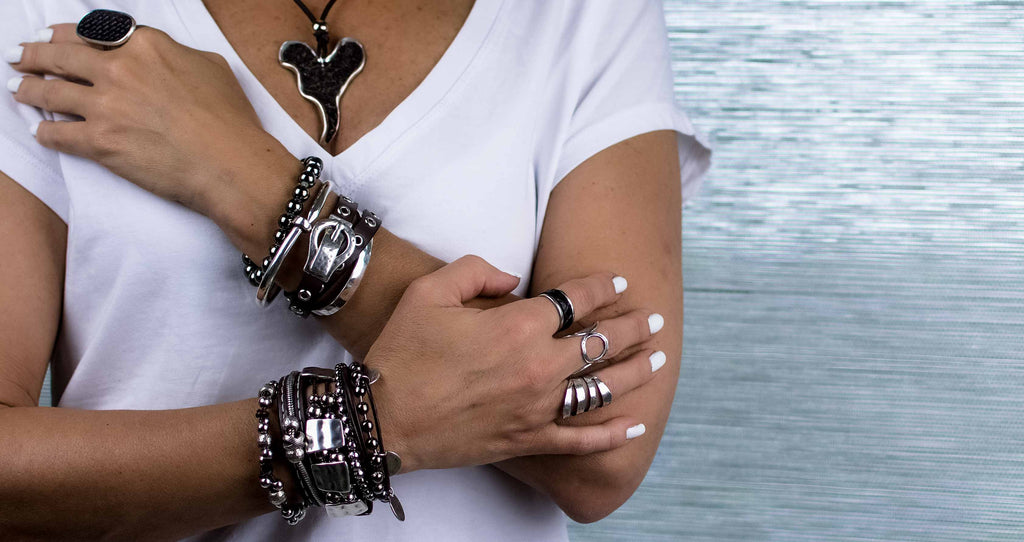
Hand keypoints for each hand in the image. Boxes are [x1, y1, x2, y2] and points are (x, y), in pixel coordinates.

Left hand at [7, 24, 290, 217]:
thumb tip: (164, 59)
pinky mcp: (99, 142)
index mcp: (146, 46)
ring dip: (29, 89)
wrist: (230, 164)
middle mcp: (120, 69)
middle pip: (61, 56)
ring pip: (50, 91)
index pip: (93, 32)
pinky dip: (45, 131)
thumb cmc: (230, 121)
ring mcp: (106, 106)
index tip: (53, 37)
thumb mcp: (211, 68)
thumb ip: (177, 55)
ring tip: (18, 89)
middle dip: (34, 55)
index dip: (65, 33)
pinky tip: (41, 130)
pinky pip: (58, 133)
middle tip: (20, 56)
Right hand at [366, 256, 663, 472]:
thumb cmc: (403, 353)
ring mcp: (538, 407)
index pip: (576, 299)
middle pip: (601, 343)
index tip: (620, 283)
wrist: (382, 419)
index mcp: (518, 326)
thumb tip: (513, 280)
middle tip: (653, 319)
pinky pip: (582, 441)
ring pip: (603, 388)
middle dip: (634, 328)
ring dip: (636, 371)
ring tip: (659, 358)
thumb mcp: (430, 291)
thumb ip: (476, 271)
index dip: (603, 288)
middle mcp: (538, 366)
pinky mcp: (528, 440)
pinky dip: (612, 435)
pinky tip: (635, 425)